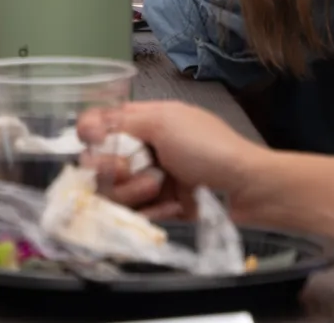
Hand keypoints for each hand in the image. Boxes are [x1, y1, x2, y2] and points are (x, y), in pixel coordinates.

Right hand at [77, 102, 267, 217]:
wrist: (247, 189)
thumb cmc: (208, 147)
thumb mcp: (164, 122)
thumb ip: (122, 121)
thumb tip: (86, 125)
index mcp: (146, 120)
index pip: (101, 122)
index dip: (90, 133)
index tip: (93, 141)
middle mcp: (145, 148)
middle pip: (101, 161)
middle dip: (111, 168)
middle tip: (127, 170)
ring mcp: (152, 179)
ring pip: (116, 191)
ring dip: (134, 190)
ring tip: (160, 188)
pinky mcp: (162, 207)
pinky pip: (138, 213)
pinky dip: (152, 210)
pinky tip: (173, 207)